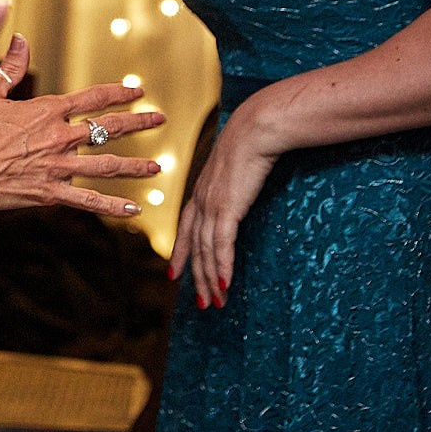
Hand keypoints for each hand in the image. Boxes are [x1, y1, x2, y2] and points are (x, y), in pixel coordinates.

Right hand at [0, 33, 163, 215]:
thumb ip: (11, 66)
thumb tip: (20, 37)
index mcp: (47, 111)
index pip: (92, 98)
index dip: (118, 93)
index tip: (137, 91)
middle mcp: (59, 137)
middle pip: (108, 128)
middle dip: (138, 123)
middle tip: (159, 120)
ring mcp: (58, 167)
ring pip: (107, 166)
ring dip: (135, 166)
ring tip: (156, 167)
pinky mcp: (51, 193)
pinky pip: (88, 200)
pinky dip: (112, 206)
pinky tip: (134, 208)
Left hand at [169, 98, 280, 308]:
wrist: (256, 129)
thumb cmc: (251, 144)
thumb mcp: (237, 168)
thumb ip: (234, 184)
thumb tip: (240, 191)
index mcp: (202, 192)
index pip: (186, 229)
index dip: (181, 253)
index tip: (174, 274)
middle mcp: (202, 201)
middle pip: (195, 247)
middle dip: (196, 277)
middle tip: (200, 303)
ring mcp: (212, 205)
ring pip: (207, 251)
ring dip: (210, 279)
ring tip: (215, 303)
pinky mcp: (227, 207)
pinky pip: (222, 244)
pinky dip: (222, 266)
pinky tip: (224, 284)